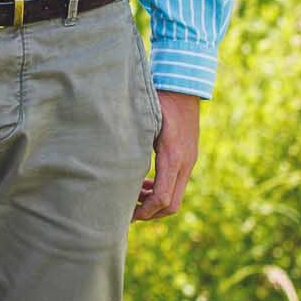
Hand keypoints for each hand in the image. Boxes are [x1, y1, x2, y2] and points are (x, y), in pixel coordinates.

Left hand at [134, 90, 199, 220]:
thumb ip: (132, 147)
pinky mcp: (188, 157)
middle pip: (172, 205)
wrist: (184, 86)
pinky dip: (161, 188)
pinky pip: (176, 182)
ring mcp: (189, 160)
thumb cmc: (158, 100)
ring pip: (175, 196)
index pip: (163, 198)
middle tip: (127, 211)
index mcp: (172, 157)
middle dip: (150, 213)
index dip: (145, 211)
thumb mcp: (142, 124)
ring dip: (155, 201)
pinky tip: (144, 182)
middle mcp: (184, 162)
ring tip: (133, 196)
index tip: (127, 214)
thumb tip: (111, 169)